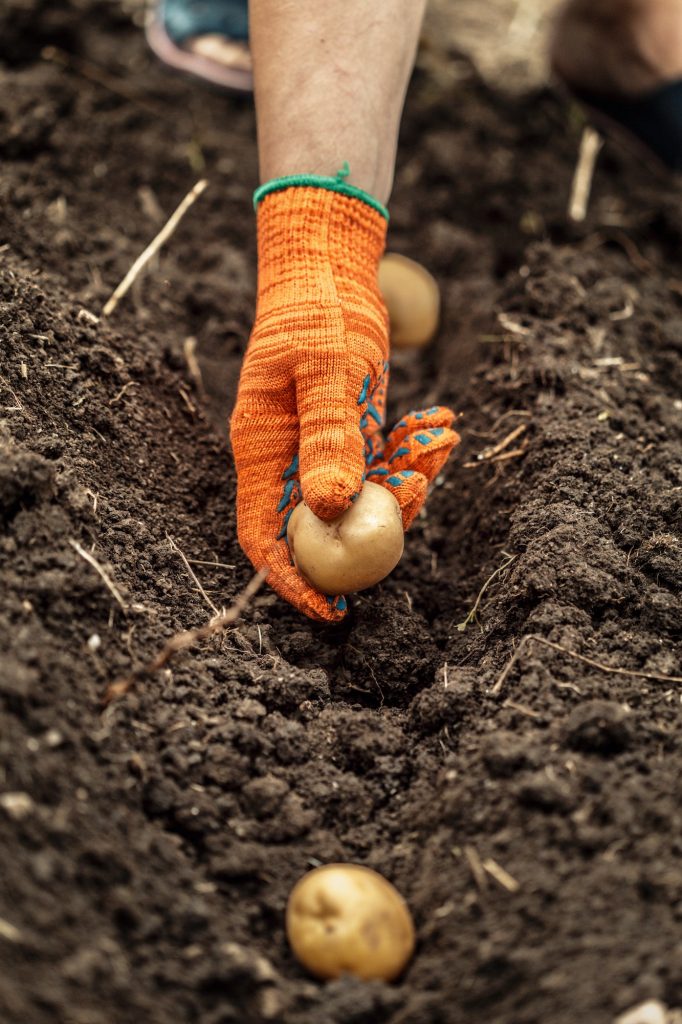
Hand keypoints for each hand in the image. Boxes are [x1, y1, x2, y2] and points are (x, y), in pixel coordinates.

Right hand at [230, 185, 458, 620]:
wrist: (329, 264)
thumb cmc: (319, 308)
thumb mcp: (329, 369)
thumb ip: (330, 438)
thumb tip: (333, 510)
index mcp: (262, 448)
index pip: (263, 536)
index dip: (293, 581)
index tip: (334, 609)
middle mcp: (286, 458)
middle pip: (323, 525)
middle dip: (374, 526)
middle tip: (417, 496)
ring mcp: (320, 448)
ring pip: (364, 497)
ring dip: (407, 481)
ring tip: (438, 437)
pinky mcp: (351, 435)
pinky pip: (383, 466)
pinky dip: (414, 454)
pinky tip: (438, 426)